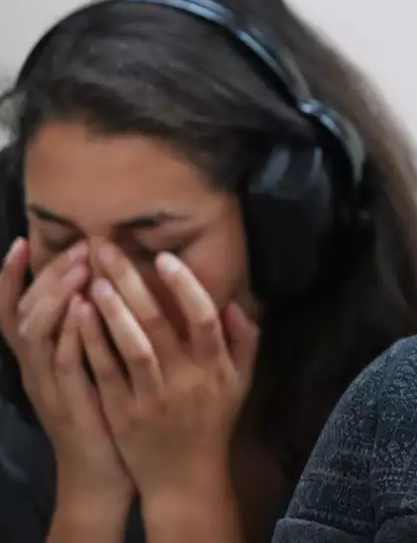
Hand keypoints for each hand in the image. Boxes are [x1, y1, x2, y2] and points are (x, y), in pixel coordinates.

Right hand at [0, 239, 133, 512]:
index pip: (12, 312)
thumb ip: (91, 331)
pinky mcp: (69, 402)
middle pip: (25, 313)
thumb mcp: (93, 366)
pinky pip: (63, 363)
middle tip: (78, 246)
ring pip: (38, 333)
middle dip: (47, 276)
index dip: (10, 279)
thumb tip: (104, 285)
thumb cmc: (106, 414)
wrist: (104, 475)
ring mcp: (48, 386)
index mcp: (39, 360)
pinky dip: (70, 333)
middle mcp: (35, 369)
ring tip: (79, 267)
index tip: (23, 241)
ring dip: (56, 297)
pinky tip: (83, 308)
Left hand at [76, 243, 258, 503]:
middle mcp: (185, 380)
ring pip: (131, 347)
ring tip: (95, 280)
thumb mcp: (242, 381)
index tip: (164, 258)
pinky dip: (93, 344)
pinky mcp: (123, 414)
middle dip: (133, 283)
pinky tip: (80, 318)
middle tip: (109, 250)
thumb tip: (236, 302)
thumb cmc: (214, 422)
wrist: (185, 478)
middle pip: (159, 323)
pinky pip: (106, 373)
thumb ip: (245, 340)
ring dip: (113, 311)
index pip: (203, 318)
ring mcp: (151, 398)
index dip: (185, 286)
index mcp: (215, 368)